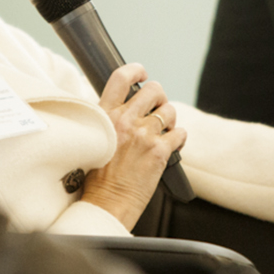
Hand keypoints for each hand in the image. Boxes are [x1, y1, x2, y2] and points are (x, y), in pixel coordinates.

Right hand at [79, 62, 186, 229]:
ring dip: (169, 120)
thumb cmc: (97, 178)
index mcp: (104, 115)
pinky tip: (171, 146)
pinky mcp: (159, 151)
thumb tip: (125, 107)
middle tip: (157, 109)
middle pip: (153, 90)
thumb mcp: (94, 138)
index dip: (136, 70)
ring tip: (163, 132)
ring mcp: (143, 135)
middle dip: (159, 98)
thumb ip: (108, 120)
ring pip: (169, 111)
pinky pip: (180, 133)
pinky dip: (179, 139)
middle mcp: (124, 120)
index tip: (142, 74)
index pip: (121, 78)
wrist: (105, 203)